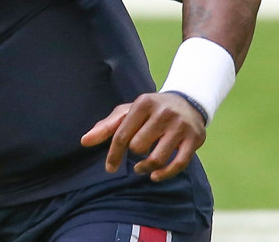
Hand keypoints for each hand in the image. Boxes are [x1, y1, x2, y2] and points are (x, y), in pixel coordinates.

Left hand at [80, 92, 205, 181]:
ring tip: (142, 167)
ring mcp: (180, 126)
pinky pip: (178, 164)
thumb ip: (106, 126)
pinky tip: (155, 176)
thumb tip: (84, 141)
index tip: (109, 168)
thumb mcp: (127, 112)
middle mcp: (163, 112)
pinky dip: (165, 174)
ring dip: (146, 168)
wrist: (187, 102)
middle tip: (137, 152)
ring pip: (157, 158)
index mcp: (143, 103)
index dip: (113, 154)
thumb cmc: (150, 110)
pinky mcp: (194, 139)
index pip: (122, 135)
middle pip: (138, 147)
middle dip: (135, 153)